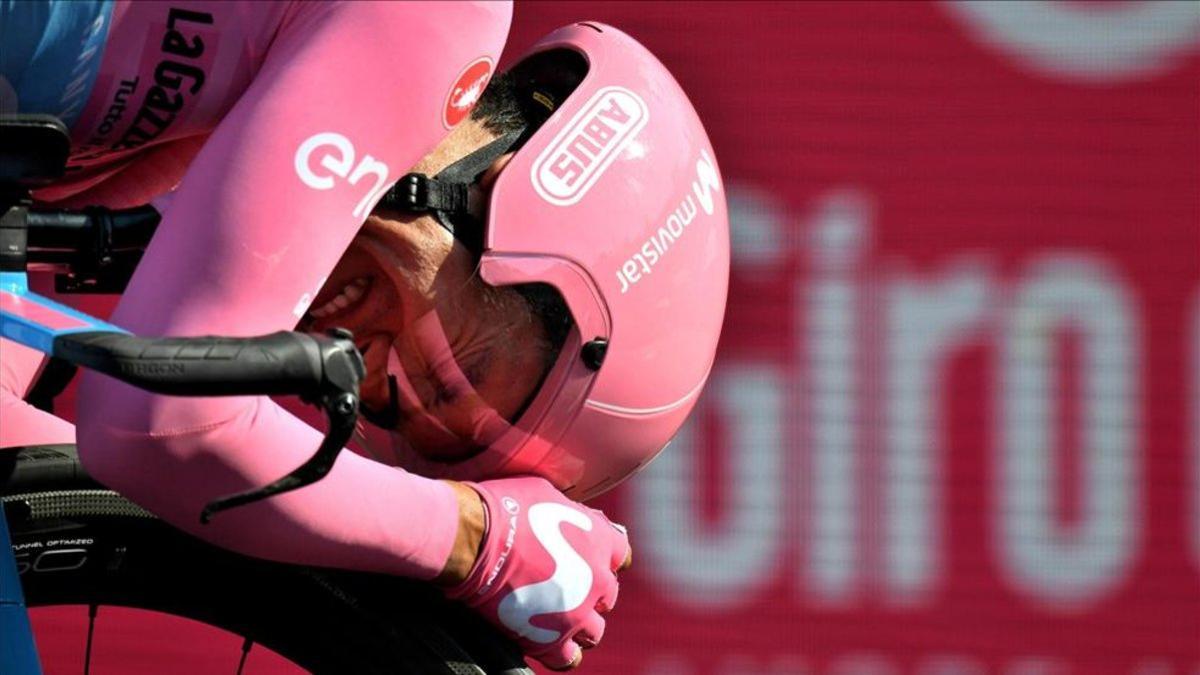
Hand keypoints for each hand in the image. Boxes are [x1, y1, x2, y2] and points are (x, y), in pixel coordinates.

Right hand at [445, 476, 631, 669]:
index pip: (621, 555)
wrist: (475, 538)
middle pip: (607, 595)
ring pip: (594, 631)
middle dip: (589, 592)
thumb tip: (574, 517)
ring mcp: (577, 613)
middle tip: (562, 587)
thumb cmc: (505, 506)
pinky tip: (542, 639)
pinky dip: (559, 651)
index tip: (587, 559)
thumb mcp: (547, 494)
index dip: (603, 558)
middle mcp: (598, 579)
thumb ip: (571, 513)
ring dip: (578, 624)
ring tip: (553, 617)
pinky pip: (568, 658)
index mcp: (602, 541)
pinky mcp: (551, 639)